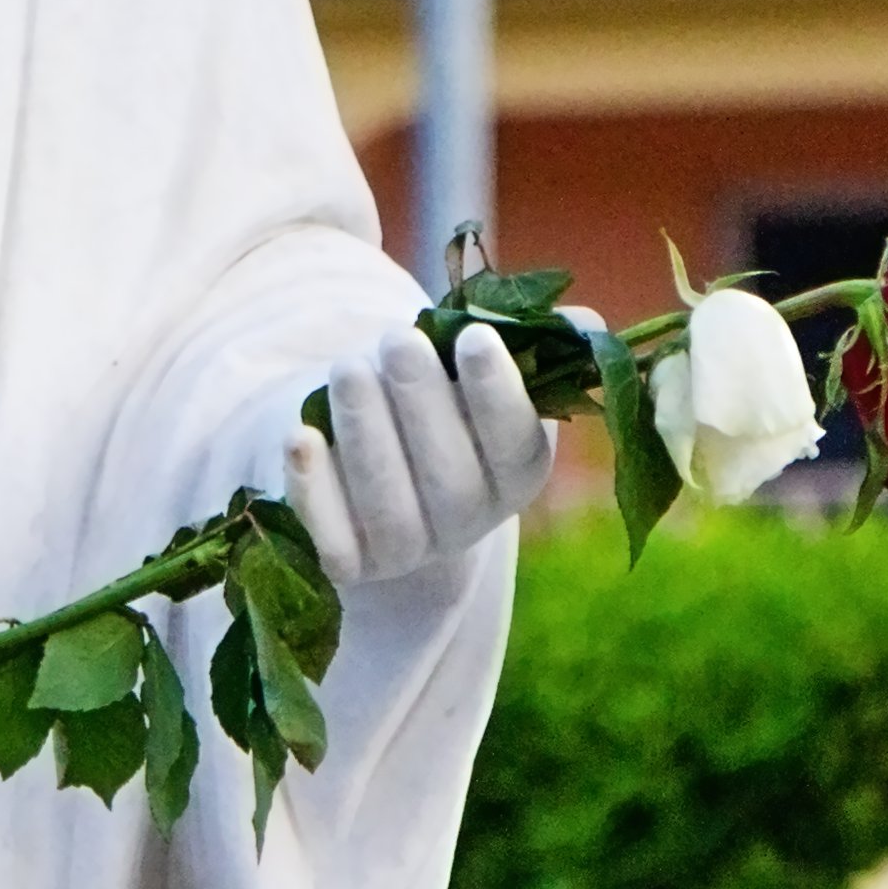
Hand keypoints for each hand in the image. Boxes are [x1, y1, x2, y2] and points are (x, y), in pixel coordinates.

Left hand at [283, 319, 557, 589]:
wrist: (369, 457)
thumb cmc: (436, 396)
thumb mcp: (480, 367)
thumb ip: (536, 342)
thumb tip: (585, 323)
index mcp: (515, 476)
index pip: (517, 447)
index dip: (497, 395)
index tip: (473, 336)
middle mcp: (466, 523)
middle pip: (452, 482)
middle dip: (423, 404)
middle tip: (399, 340)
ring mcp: (406, 551)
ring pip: (392, 511)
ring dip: (368, 435)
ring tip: (350, 368)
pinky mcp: (347, 564)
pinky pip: (332, 544)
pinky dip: (315, 492)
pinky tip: (302, 437)